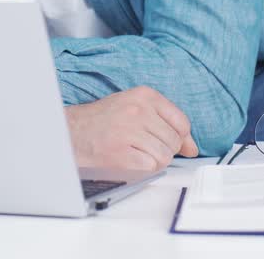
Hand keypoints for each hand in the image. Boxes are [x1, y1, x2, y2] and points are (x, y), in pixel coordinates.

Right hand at [64, 86, 199, 171]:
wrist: (71, 131)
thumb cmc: (104, 121)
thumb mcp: (137, 109)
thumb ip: (167, 124)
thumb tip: (192, 147)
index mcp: (145, 95)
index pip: (182, 122)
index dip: (178, 137)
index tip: (165, 140)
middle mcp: (138, 110)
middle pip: (174, 142)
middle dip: (163, 150)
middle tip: (141, 146)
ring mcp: (129, 132)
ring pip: (164, 156)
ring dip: (152, 160)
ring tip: (133, 152)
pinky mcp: (121, 153)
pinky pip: (150, 167)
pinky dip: (142, 169)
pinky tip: (127, 159)